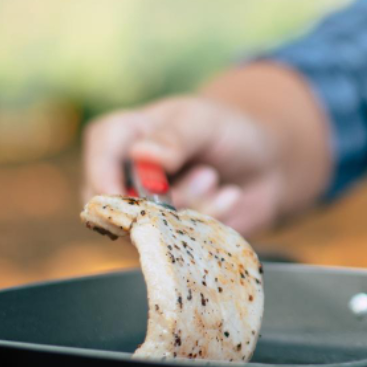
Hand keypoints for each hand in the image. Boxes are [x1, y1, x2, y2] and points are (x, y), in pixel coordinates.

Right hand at [82, 96, 281, 234]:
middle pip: (116, 206)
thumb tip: (142, 153)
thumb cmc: (229, 131)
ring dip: (195, 208)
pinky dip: (209, 222)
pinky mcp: (169, 236)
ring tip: (216, 179)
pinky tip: (229, 197)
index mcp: (122, 135)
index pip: (99, 159)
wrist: (266, 165)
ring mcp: (145, 211)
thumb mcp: (205, 122)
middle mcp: (124, 176)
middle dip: (167, 200)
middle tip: (208, 174)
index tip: (137, 196)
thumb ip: (176, 137)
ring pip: (152, 229)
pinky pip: (179, 244)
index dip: (108, 182)